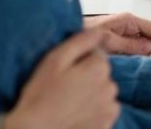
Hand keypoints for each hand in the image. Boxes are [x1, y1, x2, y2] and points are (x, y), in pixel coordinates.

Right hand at [3, 26, 119, 128]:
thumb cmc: (40, 95)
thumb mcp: (55, 60)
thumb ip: (81, 41)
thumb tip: (100, 31)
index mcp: (99, 68)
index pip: (96, 55)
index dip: (78, 61)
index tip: (64, 72)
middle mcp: (110, 87)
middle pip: (101, 74)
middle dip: (87, 77)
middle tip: (64, 88)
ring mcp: (110, 108)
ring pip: (103, 93)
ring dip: (91, 95)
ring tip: (68, 103)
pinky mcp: (107, 125)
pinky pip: (103, 112)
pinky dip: (94, 112)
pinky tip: (76, 114)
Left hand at [85, 12, 150, 57]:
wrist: (66, 38)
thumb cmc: (83, 33)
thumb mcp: (109, 41)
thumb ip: (130, 44)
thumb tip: (149, 47)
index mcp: (127, 21)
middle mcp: (126, 25)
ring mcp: (122, 33)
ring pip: (143, 44)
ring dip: (143, 53)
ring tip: (136, 60)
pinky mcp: (117, 41)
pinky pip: (133, 48)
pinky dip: (135, 55)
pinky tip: (130, 61)